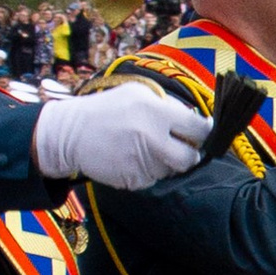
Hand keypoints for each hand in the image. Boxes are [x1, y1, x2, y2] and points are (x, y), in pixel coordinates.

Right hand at [31, 82, 209, 191]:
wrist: (71, 134)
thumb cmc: (107, 109)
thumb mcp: (137, 94)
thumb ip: (169, 106)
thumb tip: (196, 120)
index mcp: (156, 112)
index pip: (198, 129)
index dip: (204, 132)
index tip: (203, 133)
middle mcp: (152, 139)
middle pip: (190, 158)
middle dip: (189, 154)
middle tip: (181, 147)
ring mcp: (142, 162)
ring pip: (170, 170)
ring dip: (165, 162)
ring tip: (144, 147)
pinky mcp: (133, 180)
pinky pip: (152, 179)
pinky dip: (147, 171)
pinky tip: (131, 158)